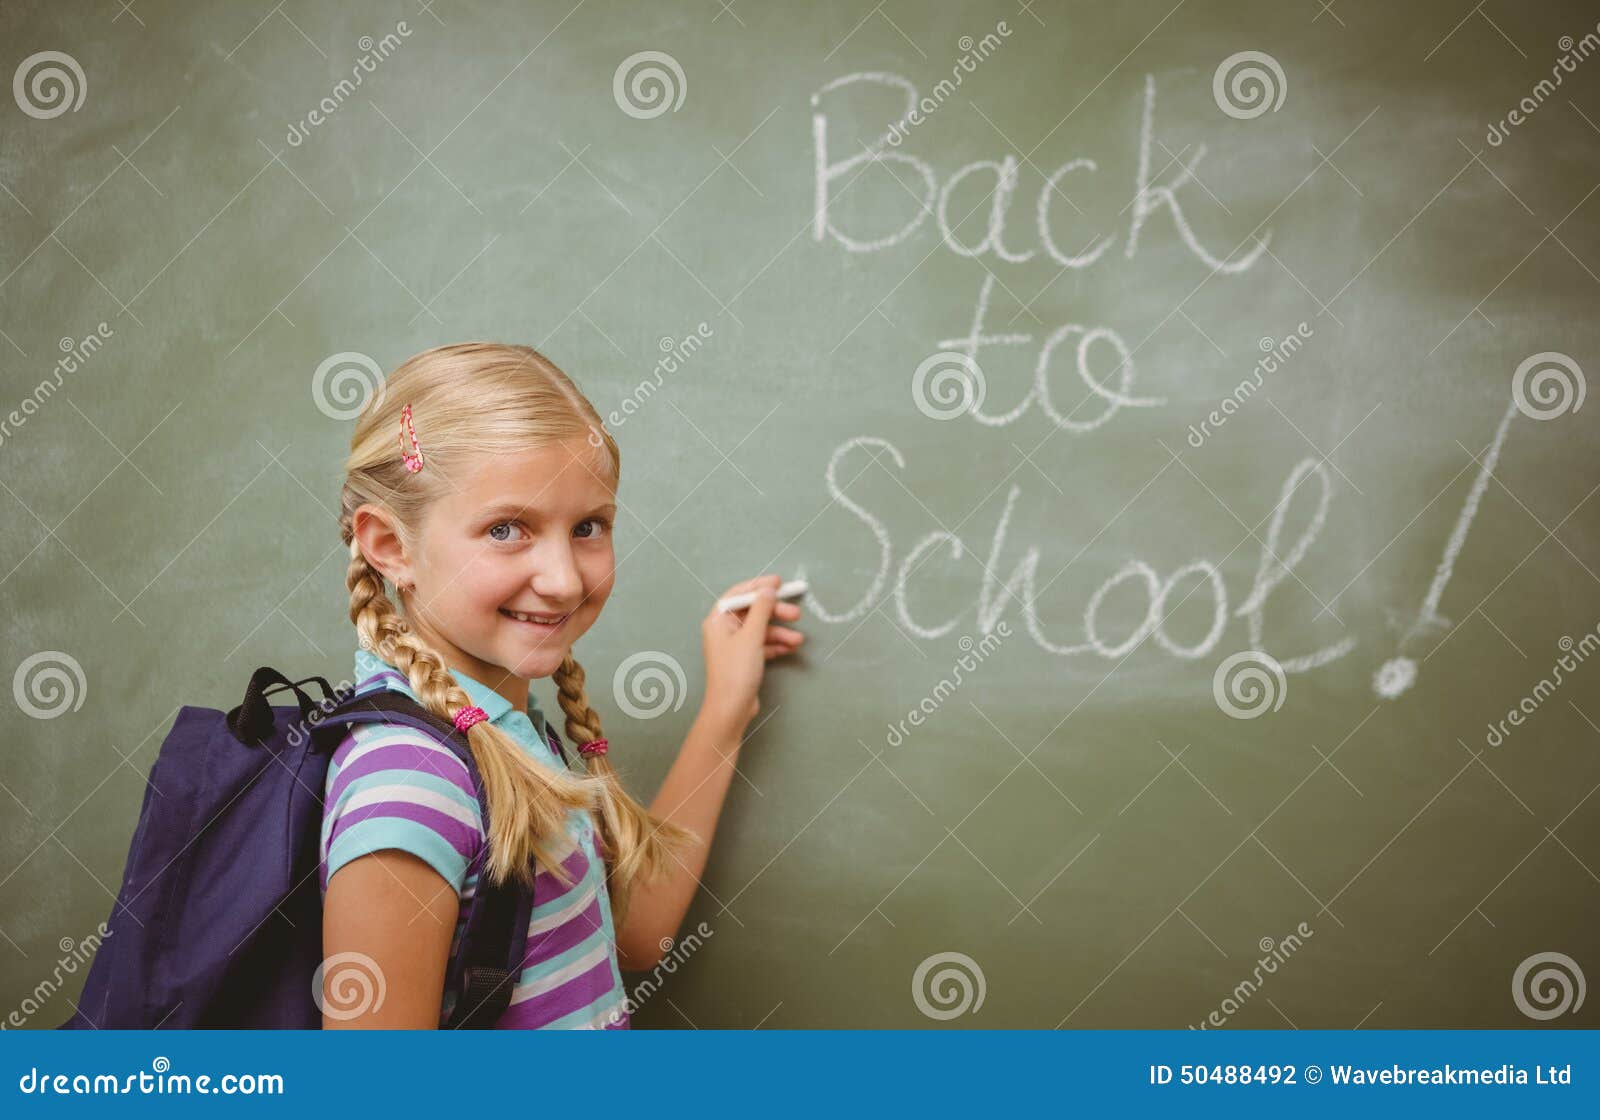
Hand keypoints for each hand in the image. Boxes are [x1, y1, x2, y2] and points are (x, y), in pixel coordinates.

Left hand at [701, 573, 804, 726]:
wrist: (731, 708)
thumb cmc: (736, 670)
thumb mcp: (751, 636)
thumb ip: (762, 610)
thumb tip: (769, 589)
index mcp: (718, 620)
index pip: (739, 594)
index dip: (759, 586)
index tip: (779, 582)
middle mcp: (724, 630)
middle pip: (753, 612)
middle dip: (776, 612)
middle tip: (796, 614)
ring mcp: (735, 645)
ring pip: (761, 629)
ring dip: (780, 632)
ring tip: (798, 639)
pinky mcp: (745, 659)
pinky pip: (763, 644)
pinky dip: (776, 645)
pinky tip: (790, 648)